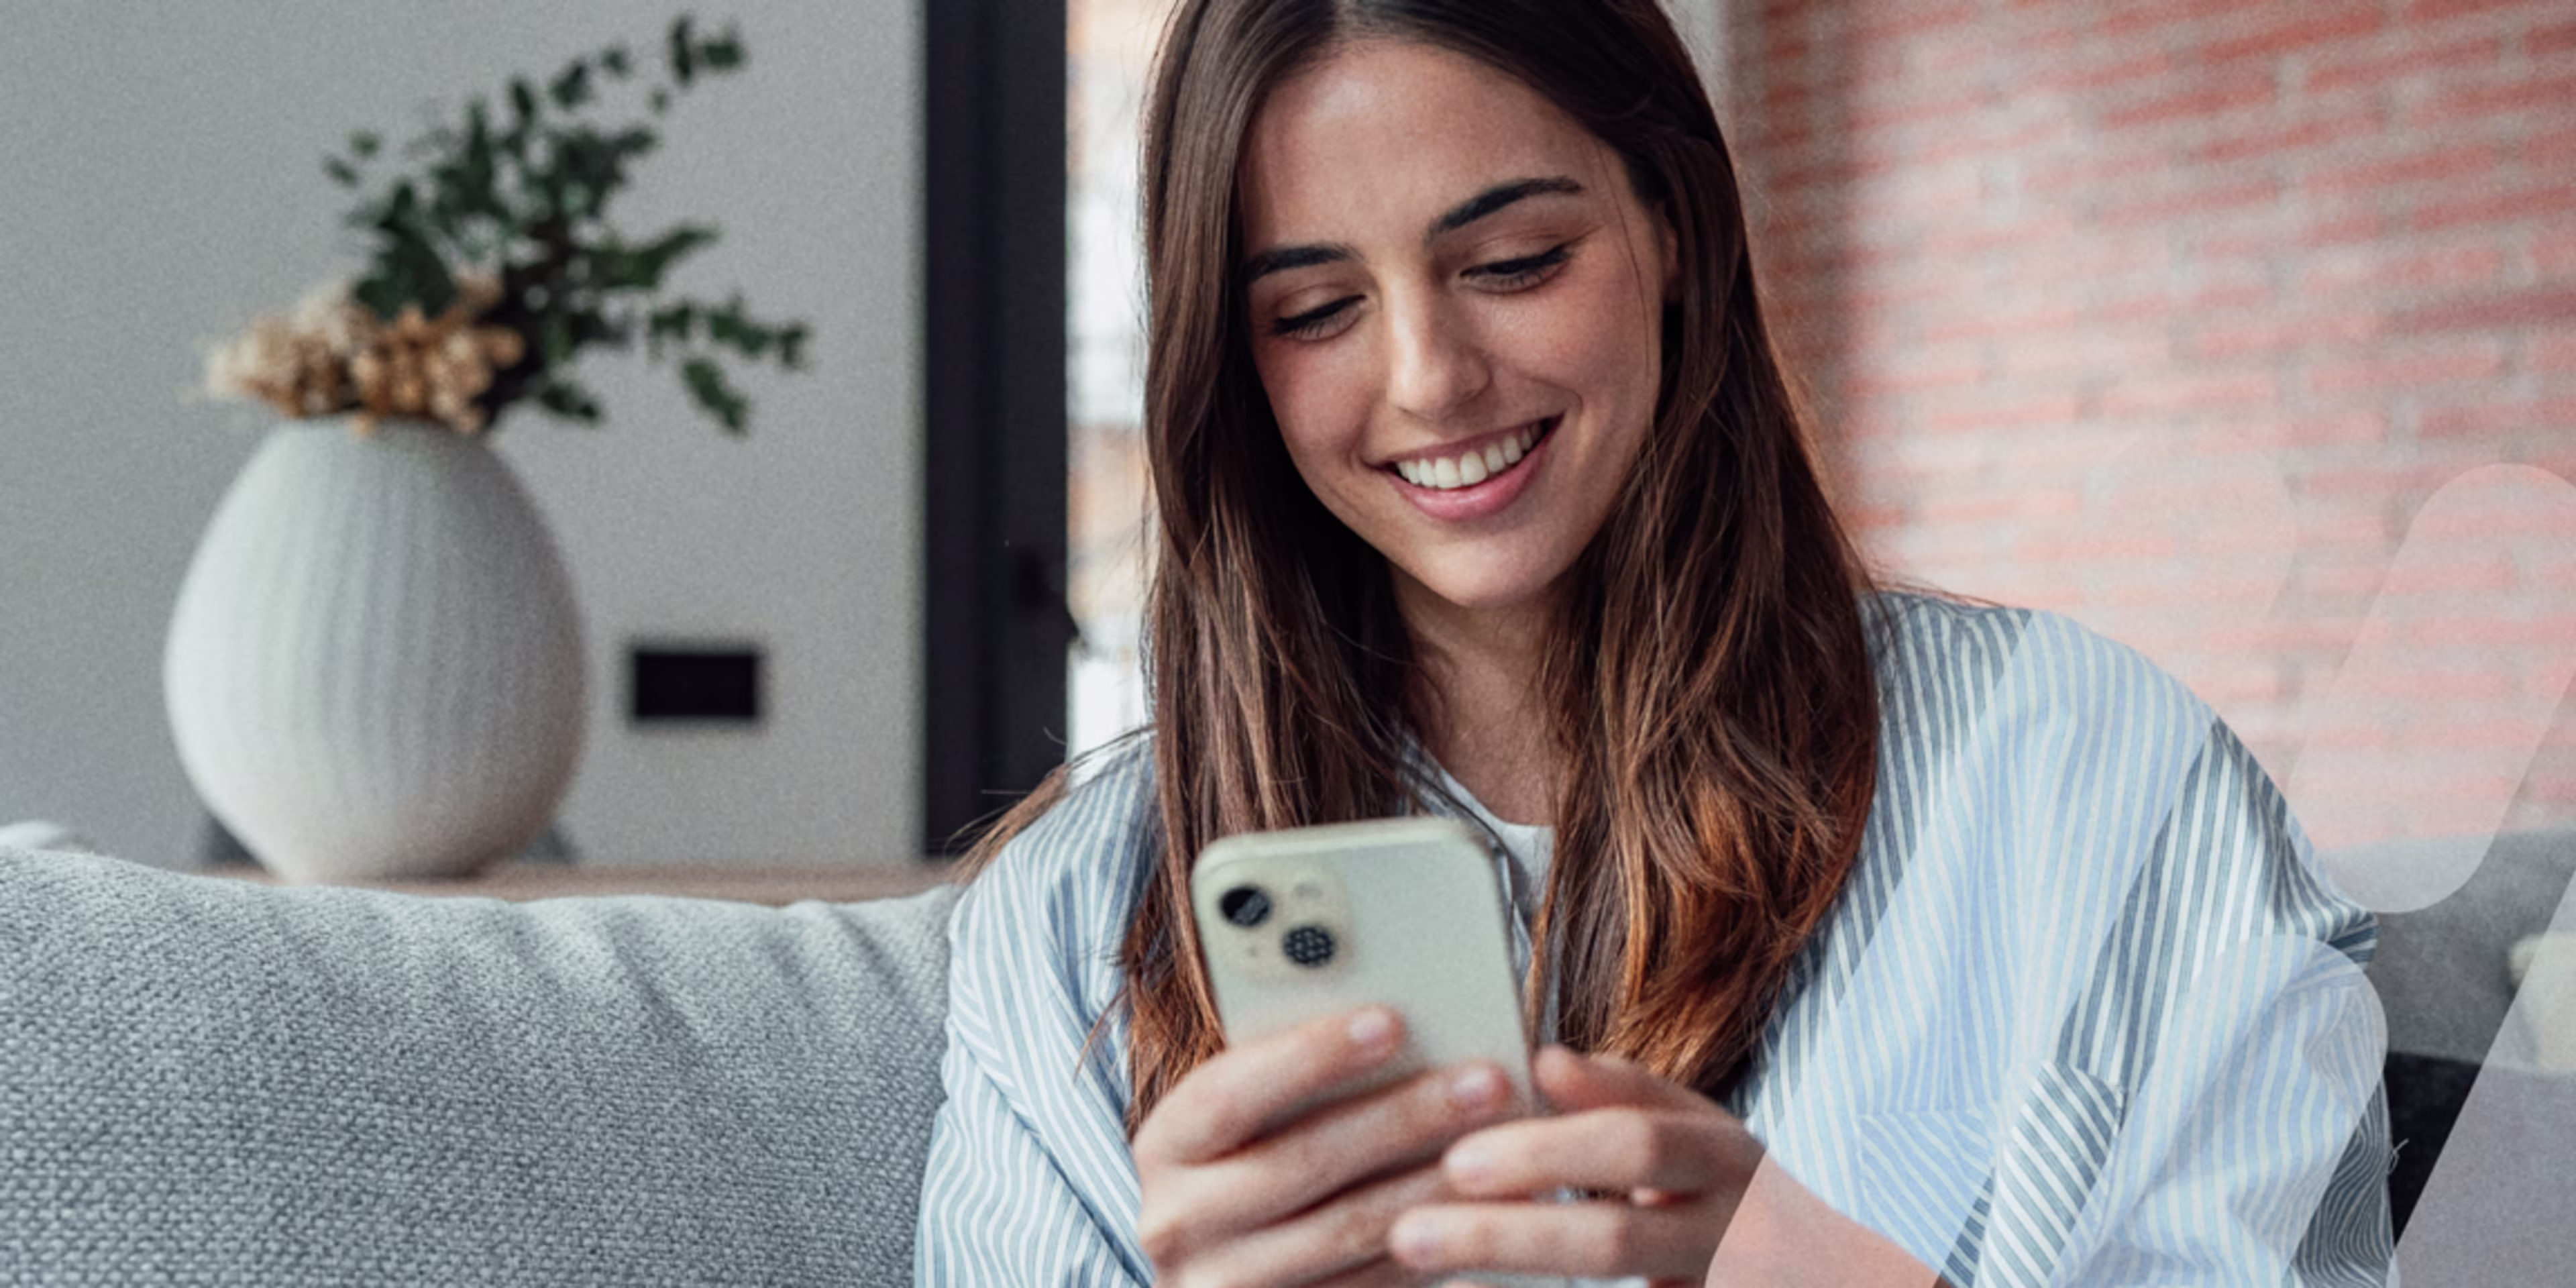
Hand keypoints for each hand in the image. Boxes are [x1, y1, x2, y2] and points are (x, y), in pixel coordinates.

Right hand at [1132, 1006, 1525, 1286]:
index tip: (1390, 1020)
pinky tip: (1482, 1212)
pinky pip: (1372, 1285)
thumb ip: (1292, 1078)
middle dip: (1402, 1115)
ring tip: (1504, 1145)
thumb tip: (1397, 1023)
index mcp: (1165, 1144)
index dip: (1310, 1055)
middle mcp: (1177, 1221)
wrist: (1229, 1278)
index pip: (1231, 1091)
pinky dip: (1433, 1247)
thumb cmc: (1249, 1168)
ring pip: (1346, 1228)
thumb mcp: (1247, 1120)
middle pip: (1301, 1161)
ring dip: (1433, 1183)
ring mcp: (1223, 1285)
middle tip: (1485, 1078)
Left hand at [1386, 1045, 1764, 1287]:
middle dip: (1506, 1236)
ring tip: (1429, 1270)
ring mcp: (1730, 1284)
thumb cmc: (1736, 1193)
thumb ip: (1623, 1094)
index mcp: (1726, 1158)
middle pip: (1614, 1239)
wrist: (1830, 1277)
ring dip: (1516, 1275)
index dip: (1544, 1153)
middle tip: (1412, 1232)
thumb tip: (1543, 1060)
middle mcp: (1737, 1229)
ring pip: (1621, 1278)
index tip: (1457, 1160)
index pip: (1633, 1147)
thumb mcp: (1698, 1131)